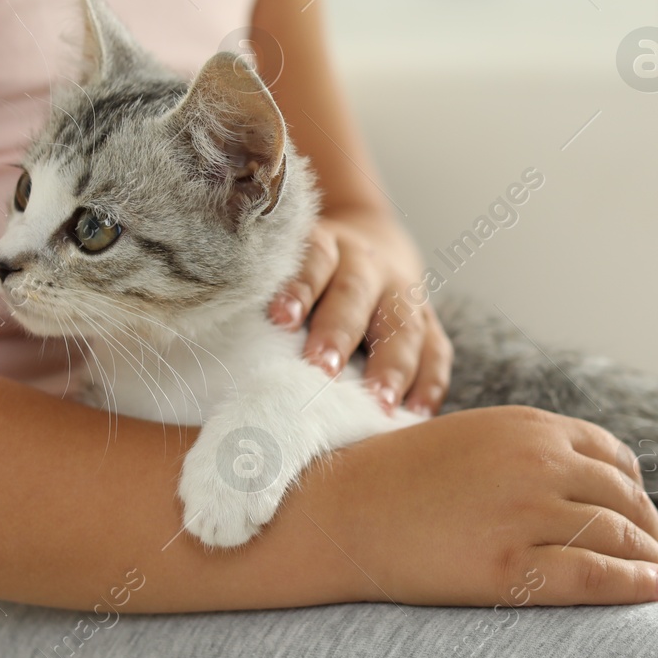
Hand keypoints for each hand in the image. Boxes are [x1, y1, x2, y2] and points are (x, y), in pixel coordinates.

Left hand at [269, 208, 451, 415]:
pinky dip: (429, 381)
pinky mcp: (429, 319)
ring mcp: (404, 291)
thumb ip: (267, 293)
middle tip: (322, 370)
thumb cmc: (311, 274)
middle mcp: (368, 263)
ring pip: (404, 324)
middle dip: (340, 332)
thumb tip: (220, 345)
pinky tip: (417, 412)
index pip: (313, 260)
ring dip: (392, 365)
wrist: (372, 244)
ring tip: (379, 403)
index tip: (280, 318)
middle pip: (356, 294)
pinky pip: (437, 349)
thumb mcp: (289, 264)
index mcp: (327, 245)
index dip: (298, 287)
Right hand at [301, 406, 657, 606]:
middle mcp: (538, 462)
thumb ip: (527, 452)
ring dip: (657, 563)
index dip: (638, 494)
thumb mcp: (473, 441)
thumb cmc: (399, 479)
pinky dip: (636, 585)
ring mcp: (525, 512)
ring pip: (619, 537)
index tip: (644, 521)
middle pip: (626, 499)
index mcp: (531, 427)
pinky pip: (593, 576)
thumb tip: (577, 481)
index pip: (614, 458)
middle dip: (653, 533)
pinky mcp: (508, 565)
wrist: (339, 508)